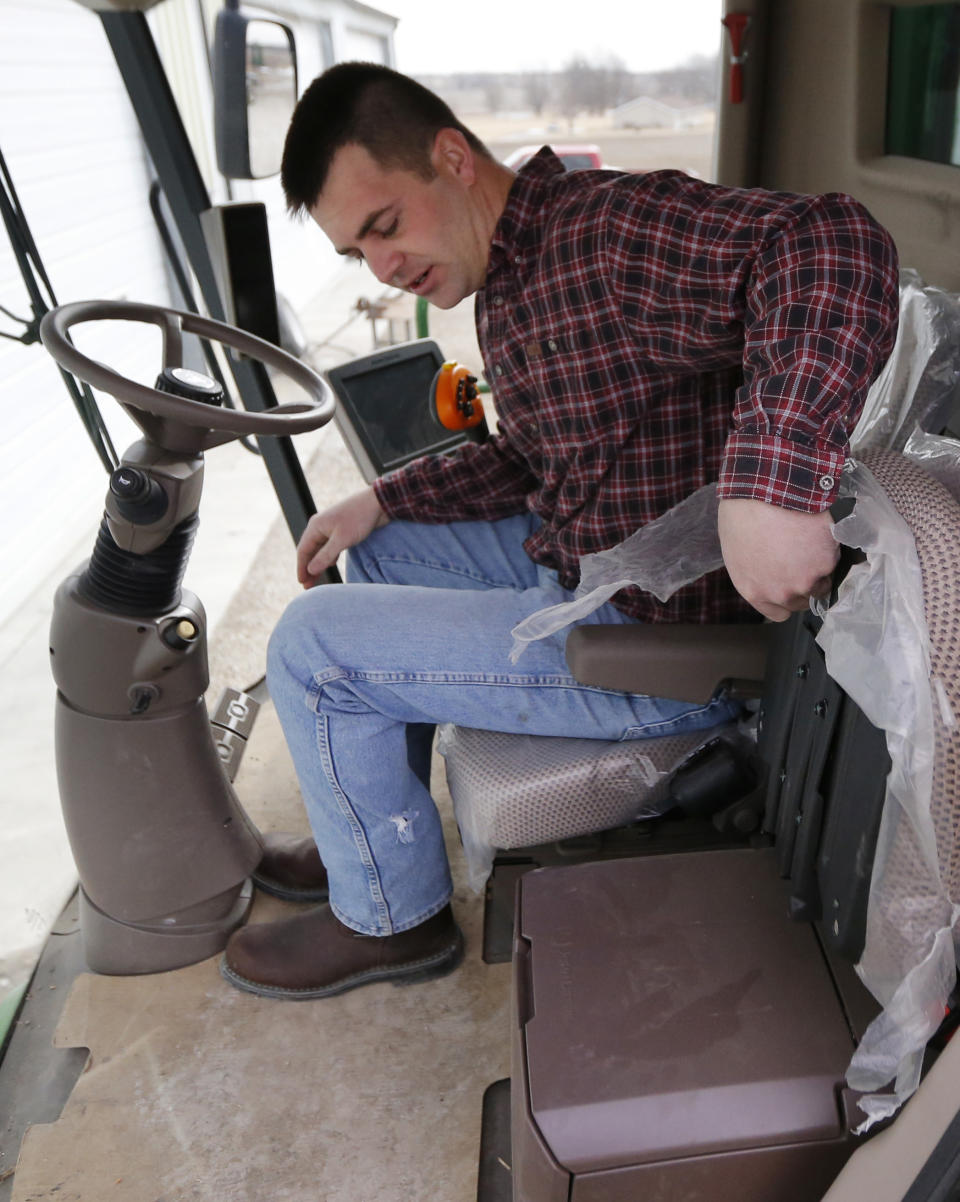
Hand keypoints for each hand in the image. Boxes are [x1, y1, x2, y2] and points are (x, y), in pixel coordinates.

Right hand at [297, 487, 388, 586]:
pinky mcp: (342, 530)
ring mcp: (331, 528)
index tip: (302, 583)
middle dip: (308, 568)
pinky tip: (330, 565)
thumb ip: (325, 556)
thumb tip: (310, 570)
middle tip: (308, 586)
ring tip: (317, 579)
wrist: (378, 503)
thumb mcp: (342, 540)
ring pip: (320, 549)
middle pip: (310, 551)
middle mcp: (320, 526)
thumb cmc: (359, 518)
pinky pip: (330, 546)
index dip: (301, 568)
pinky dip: (328, 557)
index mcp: (316, 526)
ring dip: (318, 564)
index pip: (303, 550)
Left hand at [718, 498, 838, 620]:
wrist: (762, 491)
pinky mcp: (826, 562)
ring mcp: (807, 580)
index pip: (779, 612)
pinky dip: (829, 545)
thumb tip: (768, 573)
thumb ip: (756, 573)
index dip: (787, 597)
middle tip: (803, 557)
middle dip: (805, 582)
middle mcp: (783, 593)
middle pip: (804, 599)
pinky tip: (816, 529)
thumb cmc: (742, 515)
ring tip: (808, 540)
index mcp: (756, 592)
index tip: (790, 583)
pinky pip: (834, 558)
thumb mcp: (738, 553)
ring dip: (820, 565)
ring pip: (823, 581)